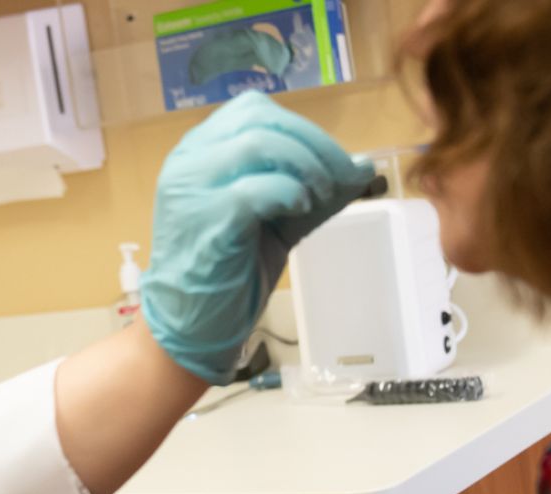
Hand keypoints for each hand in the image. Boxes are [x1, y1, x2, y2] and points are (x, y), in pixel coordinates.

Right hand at [142, 90, 374, 383]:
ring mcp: (191, 189)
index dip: (302, 128)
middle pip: (260, 119)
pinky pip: (254, 189)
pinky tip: (298, 210)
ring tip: (318, 196)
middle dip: (313, 144)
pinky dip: (288, 193)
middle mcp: (188, 161)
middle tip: (338, 178)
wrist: (188, 327)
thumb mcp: (273, 219)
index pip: (253, 110)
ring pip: (258, 144)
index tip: (332, 161)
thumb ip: (310, 189)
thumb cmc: (227, 271)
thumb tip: (362, 168)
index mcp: (199, 152)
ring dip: (305, 166)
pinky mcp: (205, 221)